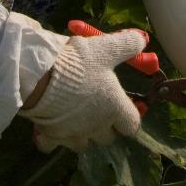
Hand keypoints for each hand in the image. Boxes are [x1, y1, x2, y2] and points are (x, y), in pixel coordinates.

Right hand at [21, 28, 147, 151]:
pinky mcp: (51, 137)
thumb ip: (127, 44)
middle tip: (97, 107)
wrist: (42, 77)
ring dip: (82, 133)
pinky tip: (50, 124)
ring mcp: (74, 135)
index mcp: (114, 108)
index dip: (129, 115)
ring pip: (83, 144)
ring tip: (74, 115)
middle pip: (108, 138)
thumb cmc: (80, 64)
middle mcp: (97, 127)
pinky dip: (53, 138)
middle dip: (105, 126)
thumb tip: (142, 40)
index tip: (123, 104)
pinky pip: (54, 145)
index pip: (132, 125)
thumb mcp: (107, 48)